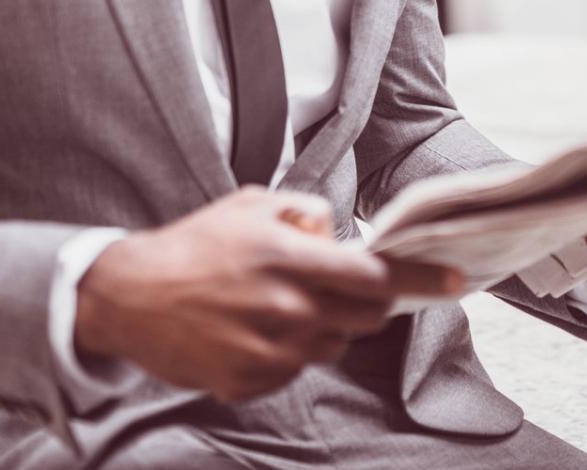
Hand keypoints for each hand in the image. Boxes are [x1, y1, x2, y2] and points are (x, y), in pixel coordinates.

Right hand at [76, 186, 461, 401]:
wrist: (129, 297)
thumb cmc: (196, 244)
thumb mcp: (252, 204)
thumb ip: (307, 212)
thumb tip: (339, 235)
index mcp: (287, 257)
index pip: (373, 276)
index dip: (419, 279)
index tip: (456, 280)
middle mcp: (284, 308)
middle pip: (365, 316)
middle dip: (368, 300)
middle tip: (340, 285)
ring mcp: (268, 351)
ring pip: (333, 344)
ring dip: (324, 324)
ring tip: (276, 303)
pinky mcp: (250, 383)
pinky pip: (297, 369)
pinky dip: (289, 350)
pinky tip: (252, 329)